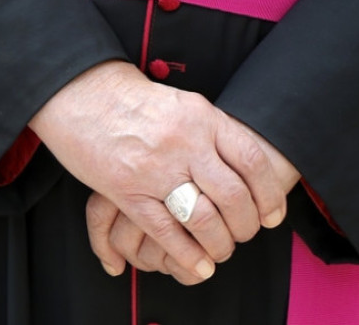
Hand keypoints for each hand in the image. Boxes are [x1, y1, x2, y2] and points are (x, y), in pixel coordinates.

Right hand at [85, 121, 300, 284]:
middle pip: (233, 196)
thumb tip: (246, 166)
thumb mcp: (185, 104)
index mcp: (202, 118)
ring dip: (219, 244)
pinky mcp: (127, 190)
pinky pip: (166, 232)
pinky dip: (187, 256)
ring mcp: (156, 168)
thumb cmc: (136, 100)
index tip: (273, 215)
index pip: (251, 161)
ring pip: (204, 219)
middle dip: (246, 225)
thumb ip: (214, 132)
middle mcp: (184, 142)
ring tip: (221, 251)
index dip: (269, 194)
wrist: (85, 94)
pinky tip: (198, 265)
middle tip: (245, 234)